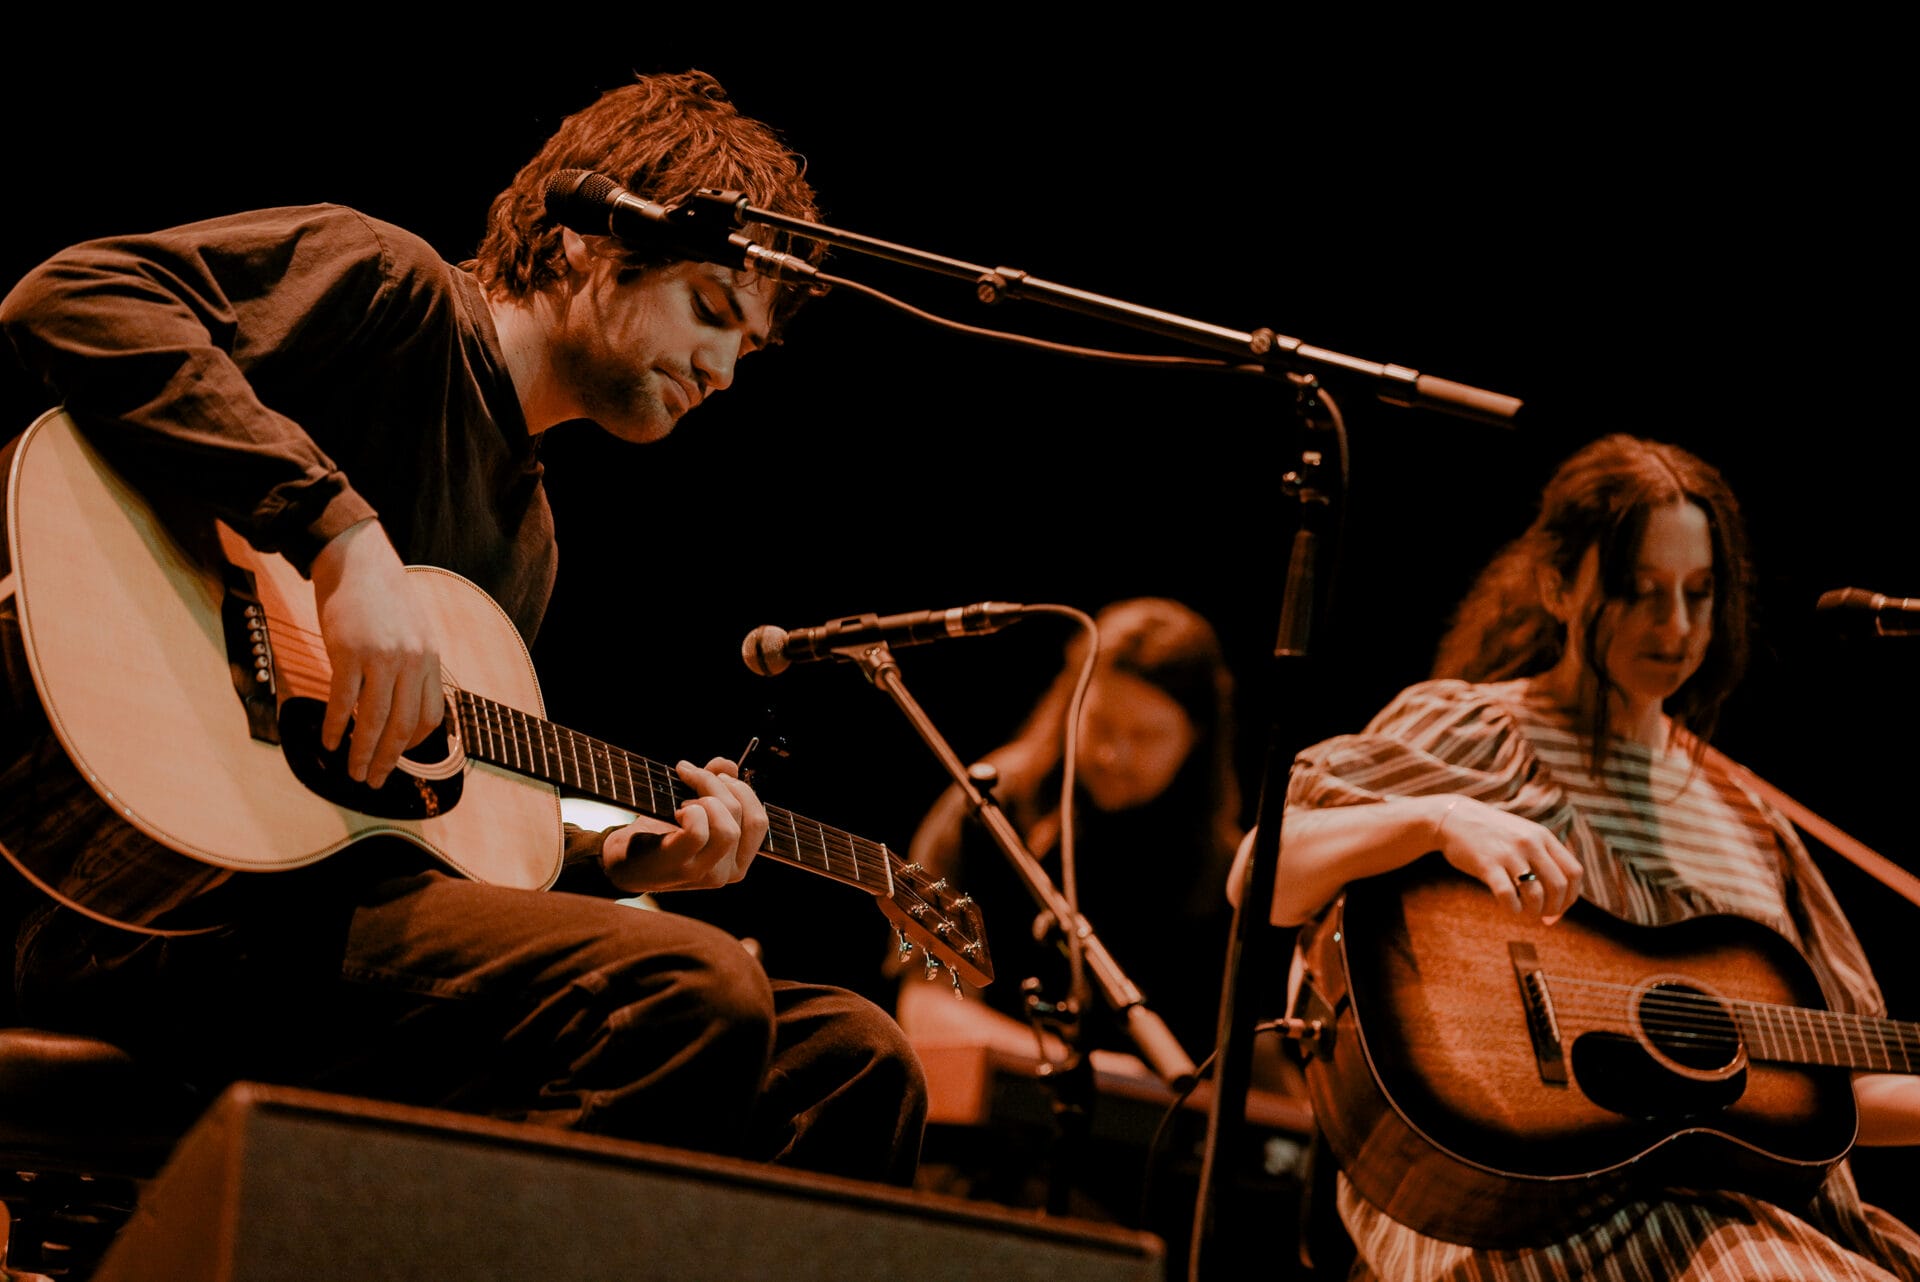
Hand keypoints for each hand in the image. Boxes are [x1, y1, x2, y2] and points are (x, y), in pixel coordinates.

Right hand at [310, 520, 443, 788]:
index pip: (430, 717)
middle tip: (374, 782)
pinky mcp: (348, 652)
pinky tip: (328, 742)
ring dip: (361, 753)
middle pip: (402, 726)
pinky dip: (334, 727)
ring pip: (372, 720)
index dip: (414, 745)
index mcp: (430, 659)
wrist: (357, 560)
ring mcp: (381, 658)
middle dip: (388, 761)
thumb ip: (415, 667)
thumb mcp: (414, 631)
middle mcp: (411, 661)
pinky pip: (342, 701)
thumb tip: (406, 705)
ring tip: (353, 773)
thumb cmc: (383, 598)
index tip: (398, 758)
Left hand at [601, 757, 768, 893]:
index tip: (716, 775)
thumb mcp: (695, 808)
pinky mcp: (682, 868)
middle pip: (746, 818)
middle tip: (691, 776)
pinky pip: (699, 832)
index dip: (742, 790)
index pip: (760, 821)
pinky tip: (676, 812)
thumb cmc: (661, 835)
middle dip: (720, 786)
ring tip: (684, 801)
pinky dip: (690, 812)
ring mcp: (707, 874)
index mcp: (739, 860)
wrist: (623, 863)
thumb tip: (728, 766)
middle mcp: (729, 872)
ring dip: (706, 799)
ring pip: (727, 826)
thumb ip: (717, 786)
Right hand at [1432, 796, 1582, 922]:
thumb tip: (1557, 907)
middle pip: (1559, 886)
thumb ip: (1542, 862)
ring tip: (1526, 912)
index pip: (1574, 872)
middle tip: (1542, 915)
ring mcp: (1508, 853)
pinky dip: (1513, 909)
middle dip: (1554, 908)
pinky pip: (1508, 895)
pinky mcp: (1487, 864)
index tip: (1559, 908)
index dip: (1571, 896)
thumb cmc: (1491, 835)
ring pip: (1536, 894)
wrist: (1453, 818)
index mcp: (1543, 836)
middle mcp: (1530, 843)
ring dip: (1534, 911)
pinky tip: (1510, 908)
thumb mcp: (1523, 837)